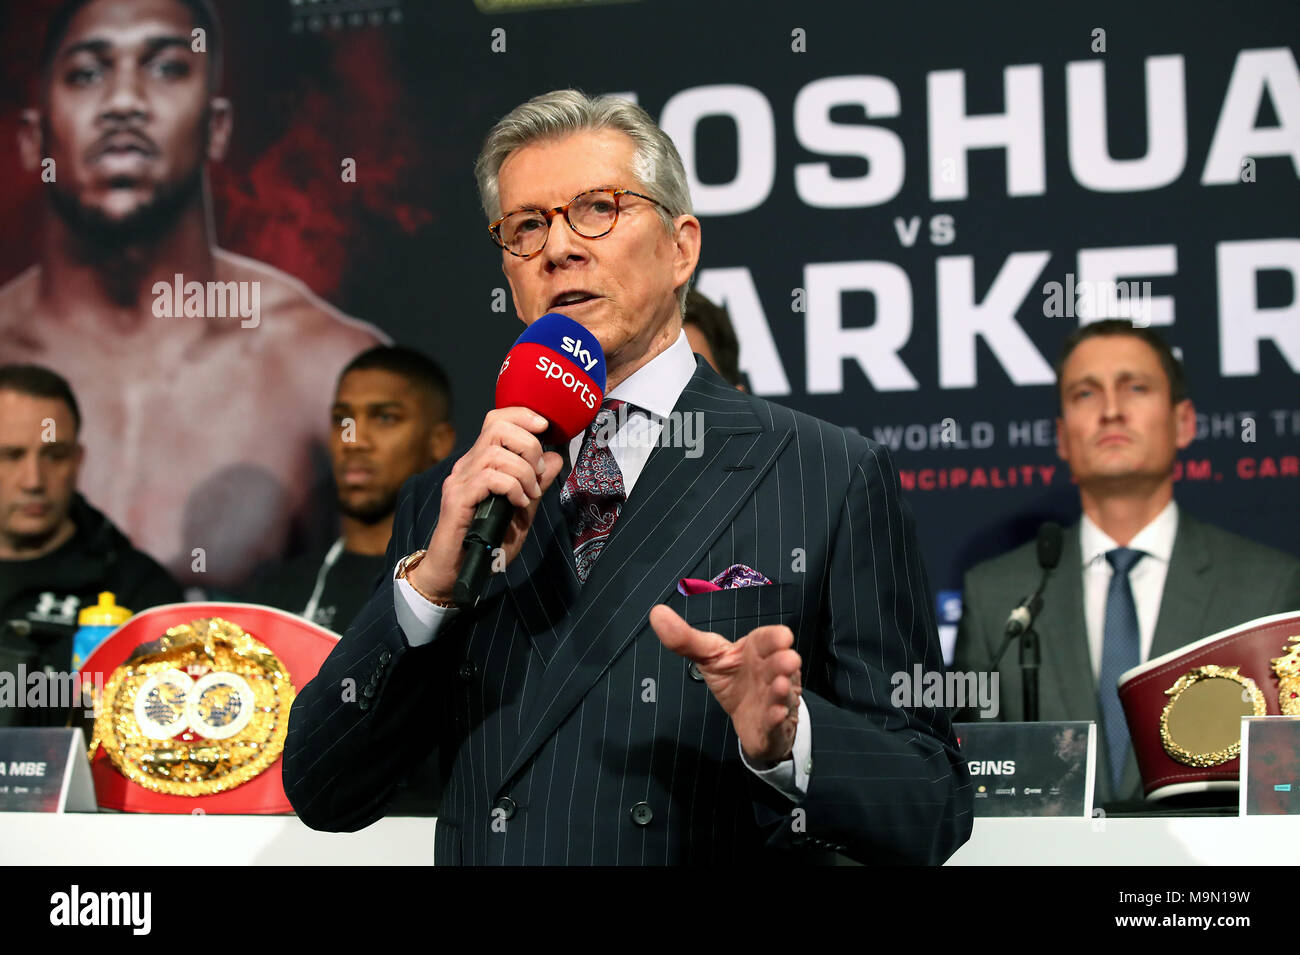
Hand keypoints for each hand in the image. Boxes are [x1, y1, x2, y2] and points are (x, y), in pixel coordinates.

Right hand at [412, 407, 563, 600]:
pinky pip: (489, 478)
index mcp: (480, 463)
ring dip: (523, 472)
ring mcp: (459, 481)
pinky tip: (519, 504)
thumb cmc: (487, 543)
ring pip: (495, 453)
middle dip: (528, 445)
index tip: (545, 426)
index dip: (522, 415)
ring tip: (530, 494)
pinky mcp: (457, 499)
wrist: (458, 573)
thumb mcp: (522, 510)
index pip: (496, 420)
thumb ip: (536, 484)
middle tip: (537, 473)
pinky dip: (512, 487)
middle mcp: (467, 466)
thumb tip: (554, 457)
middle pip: (496, 427)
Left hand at [649, 604, 801, 764]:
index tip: (783, 636)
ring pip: (781, 694)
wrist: (752, 717)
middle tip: (789, 659)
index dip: (774, 638)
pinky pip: (775, 723)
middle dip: (783, 663)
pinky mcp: (771, 727)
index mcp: (757, 652)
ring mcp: (774, 700)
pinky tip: (775, 714)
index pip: (767, 640)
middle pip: (779, 666)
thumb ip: (685, 638)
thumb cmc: (735, 677)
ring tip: (779, 685)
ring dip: (782, 691)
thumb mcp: (709, 656)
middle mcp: (771, 673)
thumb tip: (657, 613)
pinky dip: (776, 719)